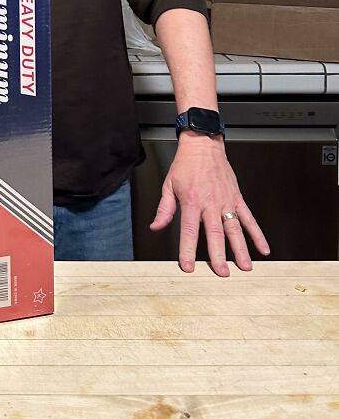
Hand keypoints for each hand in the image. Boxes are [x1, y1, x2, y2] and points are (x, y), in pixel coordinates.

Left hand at [149, 132, 269, 276]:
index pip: (189, 230)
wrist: (203, 145)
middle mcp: (210, 203)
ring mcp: (226, 201)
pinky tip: (263, 248)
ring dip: (240, 249)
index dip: (188, 249)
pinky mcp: (237, 198)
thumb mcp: (168, 185)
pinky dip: (257, 234)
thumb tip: (156, 227)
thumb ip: (164, 209)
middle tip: (221, 272)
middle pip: (215, 233)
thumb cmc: (186, 165)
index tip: (188, 266)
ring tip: (244, 266)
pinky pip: (249, 218)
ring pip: (234, 228)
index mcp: (191, 201)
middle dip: (218, 255)